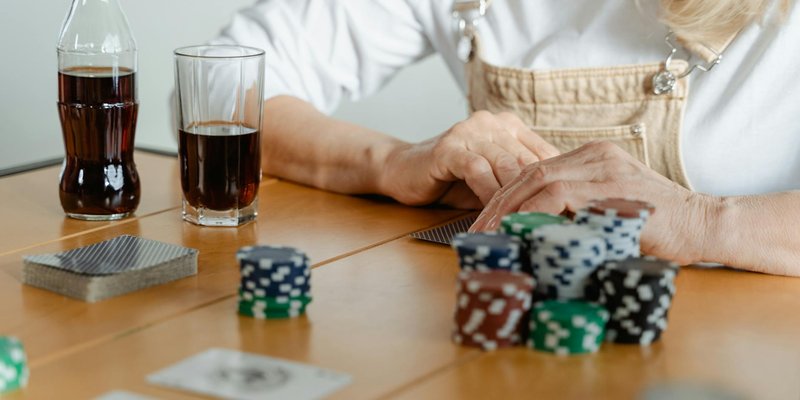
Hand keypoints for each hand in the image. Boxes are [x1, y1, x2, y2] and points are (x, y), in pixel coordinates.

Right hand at [380, 111, 558, 208]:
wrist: (402, 170)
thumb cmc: (451, 180)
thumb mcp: (492, 180)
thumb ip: (519, 185)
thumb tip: (556, 209)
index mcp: (509, 126)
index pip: (544, 155)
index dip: (555, 185)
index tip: (564, 213)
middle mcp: (492, 123)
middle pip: (526, 161)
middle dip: (537, 195)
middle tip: (548, 224)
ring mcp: (469, 131)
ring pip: (505, 166)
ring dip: (515, 199)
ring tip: (524, 223)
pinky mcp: (449, 147)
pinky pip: (478, 171)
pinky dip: (488, 194)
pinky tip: (494, 213)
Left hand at [469, 141, 716, 264]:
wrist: (705, 225)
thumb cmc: (659, 226)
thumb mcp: (610, 210)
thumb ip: (579, 210)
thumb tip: (537, 234)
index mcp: (592, 157)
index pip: (535, 170)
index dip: (505, 196)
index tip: (486, 221)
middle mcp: (595, 155)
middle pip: (529, 172)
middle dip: (497, 203)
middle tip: (477, 231)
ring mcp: (603, 167)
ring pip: (538, 179)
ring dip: (508, 209)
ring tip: (490, 235)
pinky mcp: (611, 185)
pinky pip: (558, 194)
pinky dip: (532, 213)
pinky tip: (517, 231)